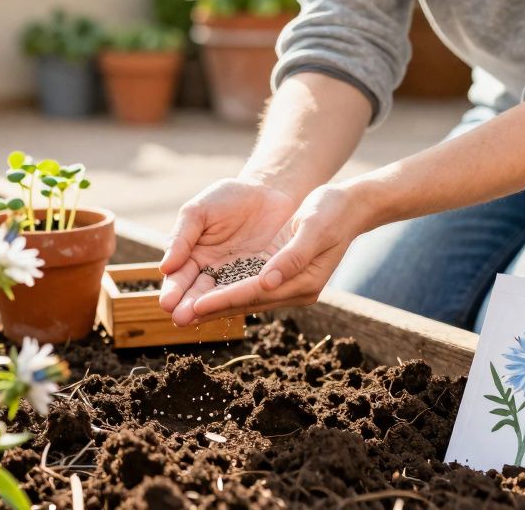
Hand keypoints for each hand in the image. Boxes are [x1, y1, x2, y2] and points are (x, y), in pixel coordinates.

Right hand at [158, 178, 297, 326]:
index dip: (173, 290)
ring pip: (220, 297)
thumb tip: (164, 267)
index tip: (166, 303)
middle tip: (180, 318)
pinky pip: (249, 291)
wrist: (269, 190)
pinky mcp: (261, 277)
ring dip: (209, 310)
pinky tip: (231, 310)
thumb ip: (182, 237)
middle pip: (197, 293)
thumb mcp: (199, 211)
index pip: (179, 278)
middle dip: (187, 306)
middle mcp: (212, 271)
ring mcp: (237, 277)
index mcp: (192, 255)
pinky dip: (240, 301)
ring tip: (196, 320)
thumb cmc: (228, 197)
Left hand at [187, 184, 365, 324]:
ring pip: (242, 298)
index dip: (225, 300)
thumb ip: (293, 256)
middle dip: (211, 309)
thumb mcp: (315, 227)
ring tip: (181, 312)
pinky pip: (245, 287)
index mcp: (305, 281)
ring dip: (212, 304)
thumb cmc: (332, 211)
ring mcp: (286, 284)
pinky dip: (222, 292)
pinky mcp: (278, 275)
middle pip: (245, 302)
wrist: (346, 206)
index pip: (256, 293)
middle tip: (177, 317)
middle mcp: (294, 289)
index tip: (197, 306)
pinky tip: (201, 295)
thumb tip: (268, 281)